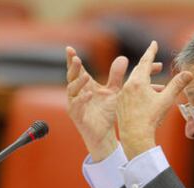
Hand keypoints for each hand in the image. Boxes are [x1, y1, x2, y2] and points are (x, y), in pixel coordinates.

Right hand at [66, 46, 127, 161]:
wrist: (106, 133)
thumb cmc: (106, 112)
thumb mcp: (113, 91)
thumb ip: (116, 75)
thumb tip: (124, 58)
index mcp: (84, 85)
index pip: (76, 70)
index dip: (71, 59)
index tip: (69, 48)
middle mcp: (76, 93)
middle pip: (71, 77)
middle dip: (72, 68)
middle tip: (75, 58)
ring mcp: (75, 104)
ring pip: (71, 90)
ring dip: (78, 83)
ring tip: (85, 76)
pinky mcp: (77, 116)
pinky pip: (76, 106)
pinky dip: (82, 100)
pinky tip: (89, 94)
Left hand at [116, 41, 192, 159]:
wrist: (134, 136)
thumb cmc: (151, 118)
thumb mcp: (166, 100)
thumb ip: (177, 85)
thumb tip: (189, 73)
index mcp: (138, 82)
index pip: (145, 61)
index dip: (151, 51)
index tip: (154, 43)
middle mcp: (128, 86)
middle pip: (139, 71)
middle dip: (150, 66)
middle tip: (159, 65)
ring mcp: (122, 95)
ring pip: (135, 82)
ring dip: (146, 81)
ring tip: (158, 86)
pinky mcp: (120, 104)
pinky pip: (131, 92)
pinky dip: (140, 91)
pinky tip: (148, 99)